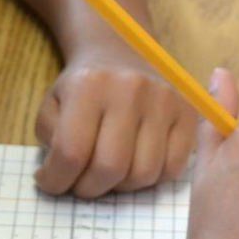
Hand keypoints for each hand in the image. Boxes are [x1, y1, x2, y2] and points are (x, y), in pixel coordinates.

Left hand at [33, 45, 196, 197]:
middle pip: (110, 168)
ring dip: (121, 187)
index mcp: (89, 86)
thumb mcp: (52, 103)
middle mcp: (131, 89)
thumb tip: (61, 176)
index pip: (71, 152)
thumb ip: (51, 139)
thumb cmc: (83, 86)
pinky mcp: (188, 111)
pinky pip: (173, 168)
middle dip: (89, 188)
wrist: (119, 50)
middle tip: (81, 185)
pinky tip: (135, 166)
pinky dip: (152, 179)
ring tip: (108, 174)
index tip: (51, 183)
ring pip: (143, 174)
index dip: (56, 180)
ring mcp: (164, 100)